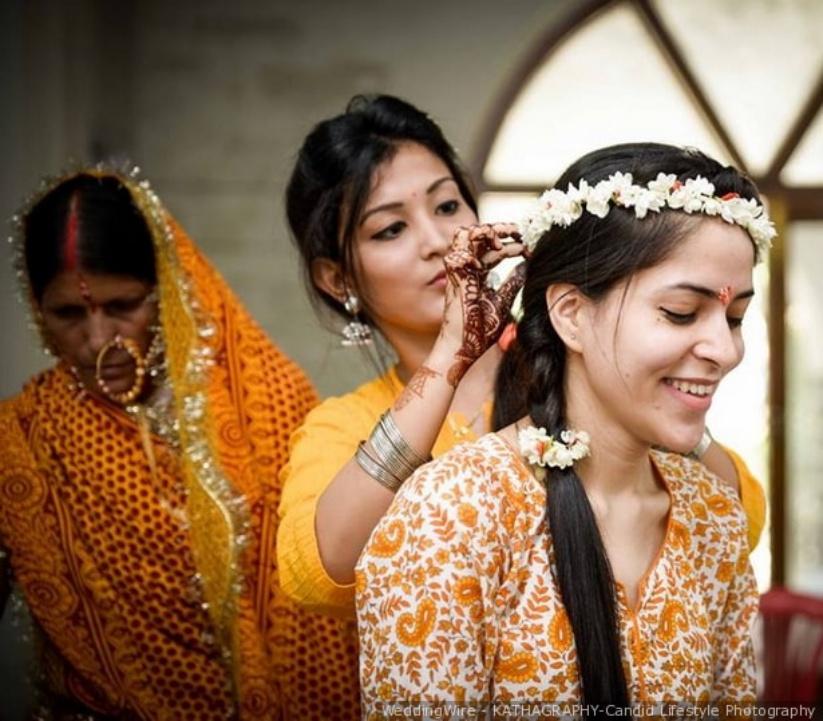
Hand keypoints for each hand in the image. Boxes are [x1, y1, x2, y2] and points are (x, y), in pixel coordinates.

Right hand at [440, 223, 526, 386]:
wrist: (465, 347)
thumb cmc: (480, 330)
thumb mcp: (504, 301)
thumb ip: (513, 283)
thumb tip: (526, 266)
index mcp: (476, 275)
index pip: (493, 250)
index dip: (512, 244)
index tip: (531, 246)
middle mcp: (466, 270)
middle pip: (478, 236)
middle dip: (500, 229)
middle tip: (521, 231)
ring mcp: (458, 270)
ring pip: (465, 235)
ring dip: (488, 229)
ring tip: (510, 233)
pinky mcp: (455, 274)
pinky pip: (461, 246)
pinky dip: (479, 238)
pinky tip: (500, 246)